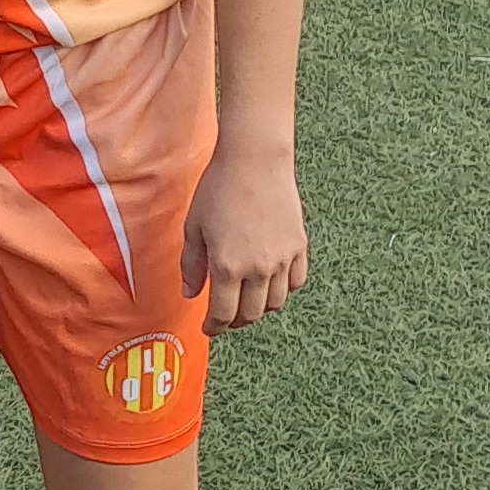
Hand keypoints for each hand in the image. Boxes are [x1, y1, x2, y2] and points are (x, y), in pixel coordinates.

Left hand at [178, 143, 306, 336]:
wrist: (255, 161)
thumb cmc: (219, 189)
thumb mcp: (194, 228)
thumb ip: (191, 265)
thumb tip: (190, 293)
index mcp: (227, 266)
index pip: (223, 313)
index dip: (214, 327)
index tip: (210, 329)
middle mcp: (258, 268)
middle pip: (251, 314)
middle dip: (236, 321)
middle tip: (226, 317)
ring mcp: (283, 259)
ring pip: (275, 302)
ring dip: (260, 308)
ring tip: (247, 300)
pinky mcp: (299, 247)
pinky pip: (296, 282)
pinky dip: (284, 289)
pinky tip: (271, 283)